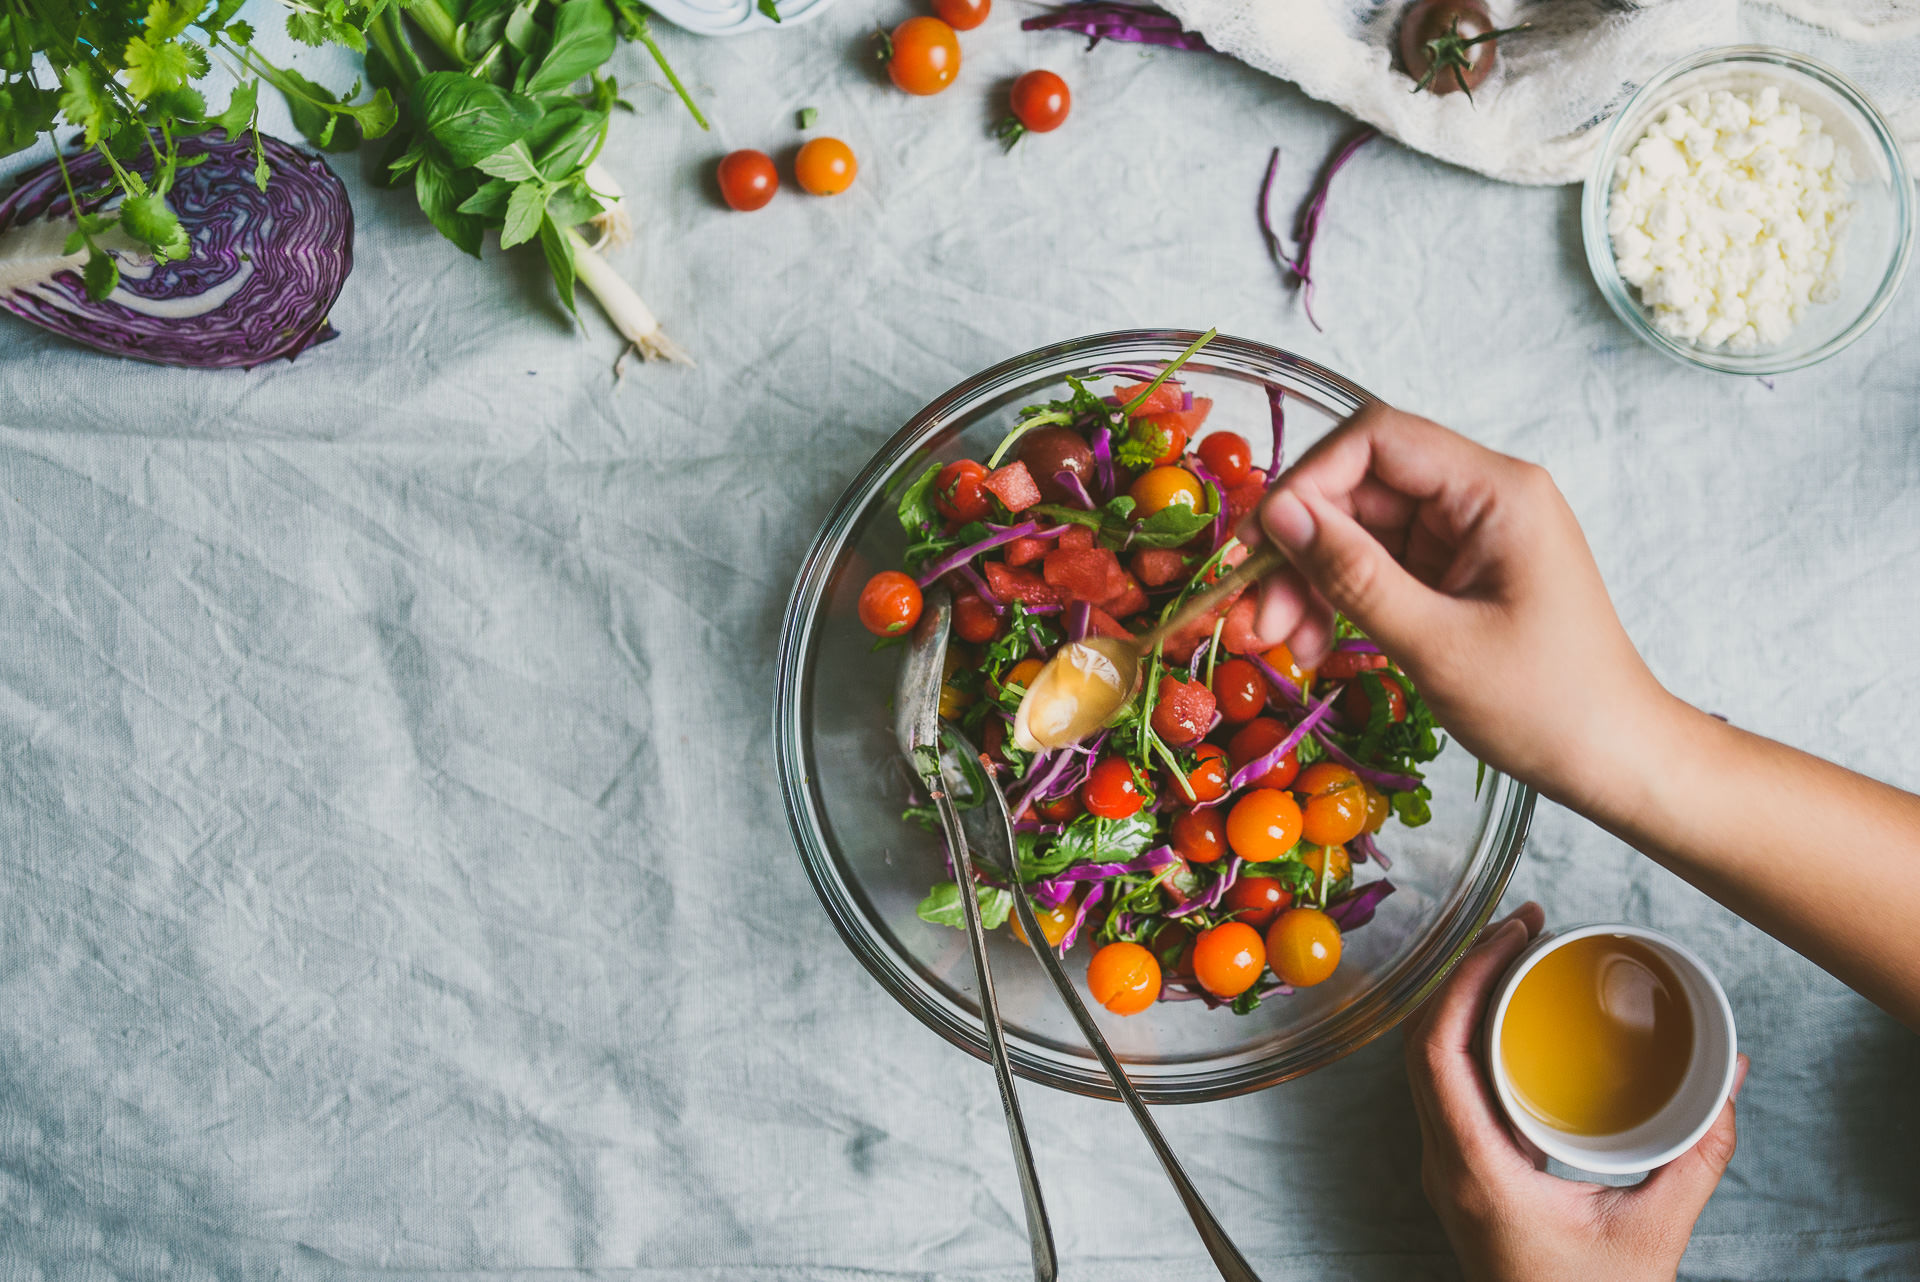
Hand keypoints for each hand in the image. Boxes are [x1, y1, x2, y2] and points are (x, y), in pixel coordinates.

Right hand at [1246, 404, 1672, 813]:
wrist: (1614, 760)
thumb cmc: (1545, 706)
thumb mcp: (1436, 643)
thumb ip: (1353, 574)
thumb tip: (1279, 516)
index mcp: (1496, 492)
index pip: (1378, 439)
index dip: (1309, 481)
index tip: (1263, 542)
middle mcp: (1482, 498)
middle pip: (1361, 489)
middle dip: (1302, 548)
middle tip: (1261, 617)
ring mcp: (1470, 537)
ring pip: (1361, 532)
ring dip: (1313, 581)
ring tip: (1285, 644)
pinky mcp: (1458, 574)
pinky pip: (1381, 568)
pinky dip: (1342, 601)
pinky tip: (1316, 645)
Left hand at [1404, 902, 1749, 1281]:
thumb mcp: (1655, 1233)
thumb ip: (1698, 1156)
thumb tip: (1731, 1075)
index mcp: (1474, 1172)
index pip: (1436, 1052)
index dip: (1463, 980)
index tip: (1508, 933)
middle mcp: (1445, 1164)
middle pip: (1421, 1043)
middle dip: (1464, 972)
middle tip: (1520, 924)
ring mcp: (1446, 1168)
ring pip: (1427, 1063)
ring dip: (1461, 1001)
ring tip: (1513, 953)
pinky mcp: (1463, 1172)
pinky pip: (1447, 1087)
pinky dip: (1468, 1038)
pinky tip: (1508, 1016)